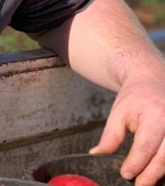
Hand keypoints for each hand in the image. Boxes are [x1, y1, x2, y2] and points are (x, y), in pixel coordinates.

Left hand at [90, 68, 164, 185]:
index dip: (135, 164)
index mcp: (155, 116)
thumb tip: (97, 155)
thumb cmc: (135, 97)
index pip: (145, 147)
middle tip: (139, 185)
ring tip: (148, 180)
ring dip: (162, 172)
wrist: (151, 80)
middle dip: (151, 175)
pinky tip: (160, 171)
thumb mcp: (118, 114)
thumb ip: (110, 138)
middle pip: (164, 157)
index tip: (126, 175)